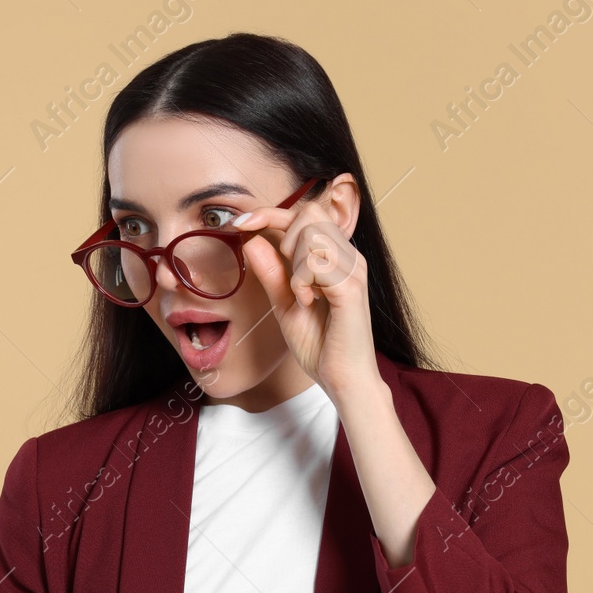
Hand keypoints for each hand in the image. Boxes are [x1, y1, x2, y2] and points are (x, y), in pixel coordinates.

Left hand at [232, 176, 379, 396]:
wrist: (343, 380)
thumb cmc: (321, 345)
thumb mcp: (285, 304)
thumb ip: (271, 272)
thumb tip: (251, 240)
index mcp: (335, 258)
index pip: (304, 214)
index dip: (268, 213)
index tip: (240, 225)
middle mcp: (349, 257)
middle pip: (310, 212)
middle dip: (285, 235)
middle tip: (287, 277)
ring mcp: (353, 269)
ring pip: (313, 232)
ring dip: (295, 261)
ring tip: (300, 294)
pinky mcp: (352, 287)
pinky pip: (317, 262)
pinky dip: (302, 280)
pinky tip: (307, 302)